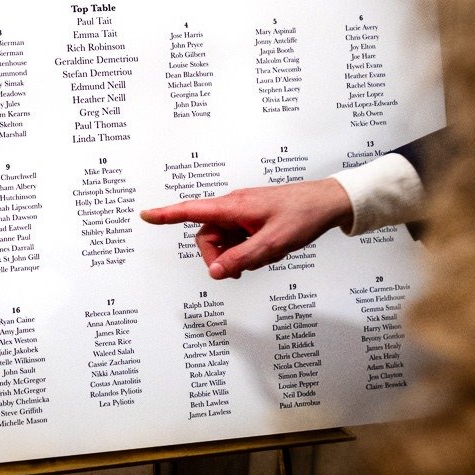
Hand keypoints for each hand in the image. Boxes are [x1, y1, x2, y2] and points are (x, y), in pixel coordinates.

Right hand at [140, 179, 352, 279]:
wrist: (328, 202)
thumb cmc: (302, 216)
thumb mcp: (272, 244)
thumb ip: (241, 259)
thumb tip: (215, 273)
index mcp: (233, 206)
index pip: (191, 211)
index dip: (166, 215)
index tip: (145, 215)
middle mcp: (233, 207)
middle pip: (207, 236)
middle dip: (217, 257)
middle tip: (238, 271)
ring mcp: (242, 213)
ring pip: (223, 239)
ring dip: (234, 254)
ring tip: (261, 257)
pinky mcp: (251, 218)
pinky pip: (237, 237)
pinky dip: (244, 249)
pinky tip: (264, 252)